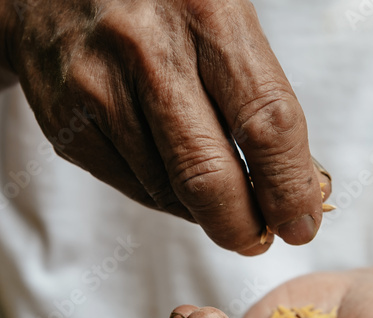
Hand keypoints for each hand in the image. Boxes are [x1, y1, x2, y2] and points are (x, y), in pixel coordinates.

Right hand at [1, 0, 329, 254]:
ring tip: (216, 195)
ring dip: (202, 210)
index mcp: (210, 14)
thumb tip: (306, 186)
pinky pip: (131, 186)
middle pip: (209, 175)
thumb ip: (263, 98)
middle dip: (243, 226)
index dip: (290, 187)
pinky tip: (169, 169)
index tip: (302, 225)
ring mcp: (100, 86)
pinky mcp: (66, 120)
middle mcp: (150, 49)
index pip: (267, 123)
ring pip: (168, 190)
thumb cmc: (162, 8)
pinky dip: (162, 194)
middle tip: (258, 239)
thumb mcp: (224, 22)